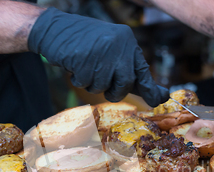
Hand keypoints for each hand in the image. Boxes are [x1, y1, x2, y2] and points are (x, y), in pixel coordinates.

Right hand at [28, 7, 168, 106]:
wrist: (53, 28)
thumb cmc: (84, 43)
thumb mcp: (110, 51)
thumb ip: (127, 71)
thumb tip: (155, 95)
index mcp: (127, 41)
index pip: (142, 71)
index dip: (150, 89)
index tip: (160, 99)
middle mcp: (118, 44)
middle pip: (125, 83)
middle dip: (114, 91)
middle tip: (103, 85)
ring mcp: (102, 51)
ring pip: (103, 86)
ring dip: (92, 83)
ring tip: (84, 66)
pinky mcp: (84, 58)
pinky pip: (85, 83)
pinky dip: (78, 79)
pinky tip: (74, 65)